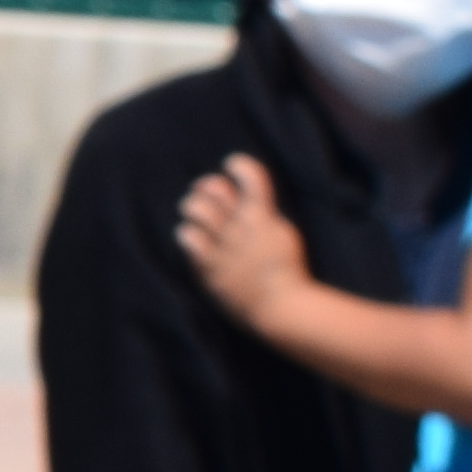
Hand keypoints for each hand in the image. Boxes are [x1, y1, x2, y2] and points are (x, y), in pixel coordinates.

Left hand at [173, 156, 306, 324]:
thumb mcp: (283, 233)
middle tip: (206, 193)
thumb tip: (244, 194)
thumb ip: (265, 213)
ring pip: (196, 208)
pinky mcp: (210, 266)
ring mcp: (226, 246)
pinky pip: (187, 238)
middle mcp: (244, 227)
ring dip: (193, 207)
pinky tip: (192, 238)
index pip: (251, 175)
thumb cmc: (285, 271)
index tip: (231, 166)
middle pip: (214, 187)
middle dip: (206, 185)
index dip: (238, 164)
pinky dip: (186, 233)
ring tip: (197, 216)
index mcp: (266, 216)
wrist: (282, 307)